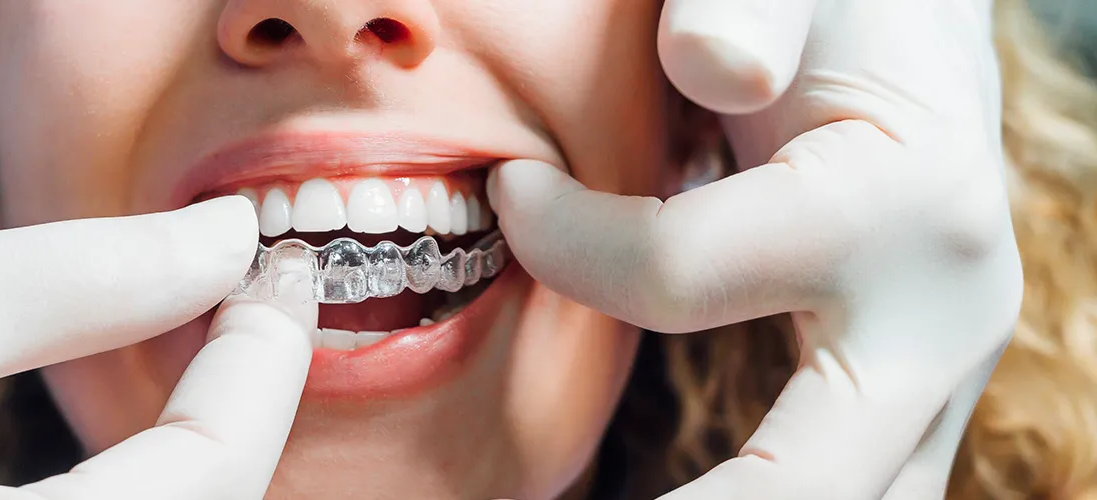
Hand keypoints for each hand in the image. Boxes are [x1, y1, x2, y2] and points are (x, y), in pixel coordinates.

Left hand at [488, 0, 1018, 497]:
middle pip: (818, 486)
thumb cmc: (828, 8)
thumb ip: (750, 5)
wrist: (915, 44)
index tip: (508, 188)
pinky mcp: (905, 409)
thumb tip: (713, 62)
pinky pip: (839, 491)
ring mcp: (937, 381)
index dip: (562, 239)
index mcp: (903, 208)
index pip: (675, 273)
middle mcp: (945, 320)